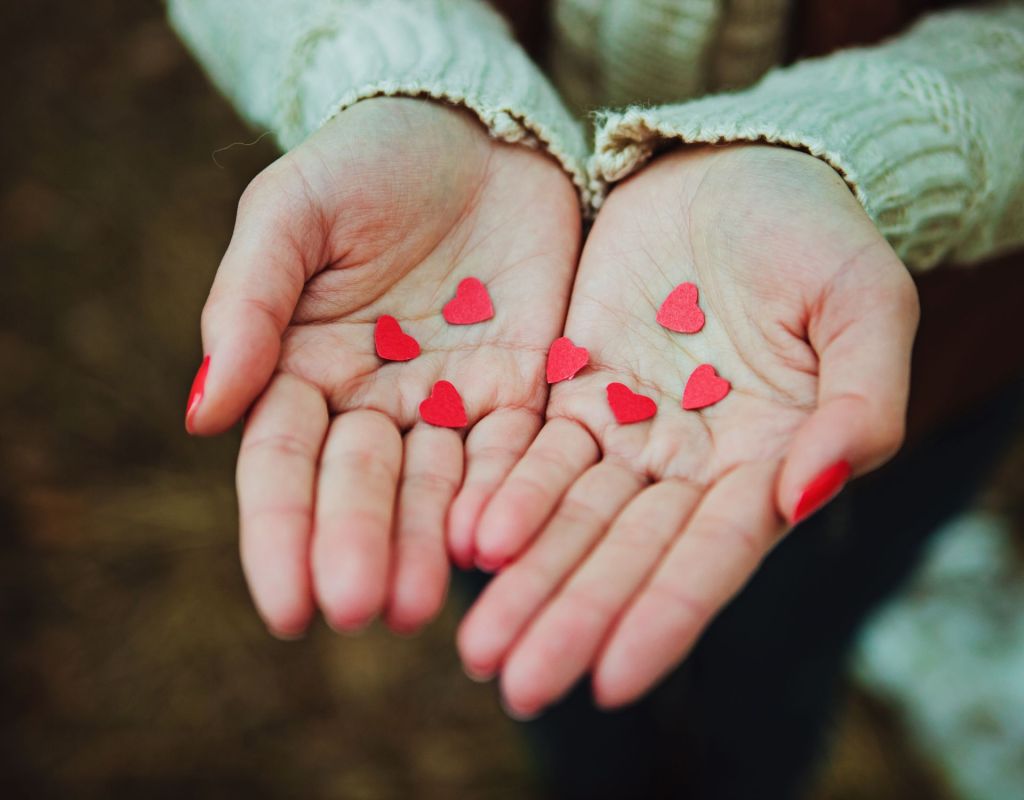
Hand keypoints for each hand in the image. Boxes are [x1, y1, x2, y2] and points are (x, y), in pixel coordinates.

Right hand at [187, 98, 579, 636]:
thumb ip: (249, 304)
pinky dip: (509, 493)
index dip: (282, 532)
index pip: (284, 464)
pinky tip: (499, 541)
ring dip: (429, 545)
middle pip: (362, 486)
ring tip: (423, 604)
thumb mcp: (292, 212)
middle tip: (360, 610)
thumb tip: (203, 412)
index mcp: (304, 367)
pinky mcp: (525, 386)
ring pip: (438, 486)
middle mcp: (375, 400)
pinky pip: (518, 449)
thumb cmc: (366, 163)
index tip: (285, 605)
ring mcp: (452, 400)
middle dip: (358, 546)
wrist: (474, 130)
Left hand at [456, 144, 918, 715]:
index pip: (713, 554)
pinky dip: (502, 496)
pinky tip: (465, 540)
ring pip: (570, 519)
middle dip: (573, 618)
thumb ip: (858, 400)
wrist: (731, 167)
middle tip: (515, 692)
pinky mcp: (573, 392)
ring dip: (525, 581)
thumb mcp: (862, 301)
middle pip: (627, 554)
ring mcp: (627, 431)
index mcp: (768, 458)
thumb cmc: (813, 231)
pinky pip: (532, 452)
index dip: (666, 616)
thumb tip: (807, 493)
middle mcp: (691, 464)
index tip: (612, 681)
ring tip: (476, 645)